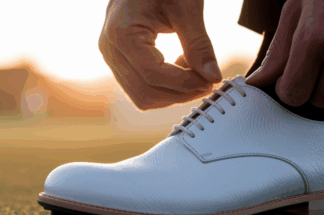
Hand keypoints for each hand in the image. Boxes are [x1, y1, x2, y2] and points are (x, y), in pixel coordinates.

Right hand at [99, 0, 221, 109]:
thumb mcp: (186, 8)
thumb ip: (199, 45)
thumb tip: (213, 77)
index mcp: (122, 33)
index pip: (154, 76)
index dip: (186, 84)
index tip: (211, 81)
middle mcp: (110, 48)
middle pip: (145, 93)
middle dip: (180, 93)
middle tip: (208, 81)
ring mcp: (111, 55)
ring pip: (141, 96)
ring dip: (173, 93)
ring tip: (195, 72)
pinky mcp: (118, 59)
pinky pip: (139, 86)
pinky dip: (163, 86)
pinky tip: (181, 68)